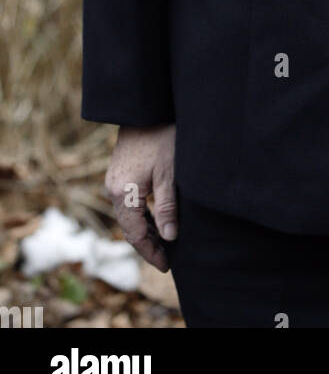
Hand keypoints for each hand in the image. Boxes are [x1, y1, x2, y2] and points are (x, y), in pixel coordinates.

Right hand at [104, 124, 176, 271]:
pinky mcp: (119, 173)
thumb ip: (167, 207)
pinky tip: (156, 220)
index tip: (167, 265)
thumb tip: (170, 237)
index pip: (135, 234)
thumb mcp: (169, 173)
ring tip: (164, 243)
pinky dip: (141, 215)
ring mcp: (114, 181)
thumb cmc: (161, 137)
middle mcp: (113, 189)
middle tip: (167, 259)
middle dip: (148, 245)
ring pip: (128, 216)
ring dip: (145, 230)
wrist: (145, 108)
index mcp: (123, 193)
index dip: (151, 252)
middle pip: (129, 228)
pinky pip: (128, 203)